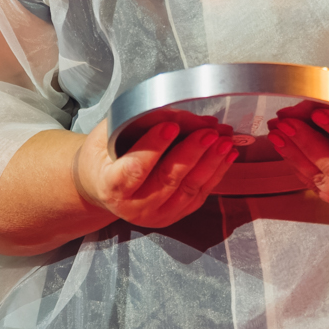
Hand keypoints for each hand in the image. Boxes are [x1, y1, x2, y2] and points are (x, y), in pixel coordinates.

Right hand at [73, 115, 241, 228]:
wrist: (101, 188)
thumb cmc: (103, 157)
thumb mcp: (107, 135)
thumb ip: (135, 123)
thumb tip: (177, 112)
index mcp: (111, 186)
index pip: (135, 168)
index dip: (154, 147)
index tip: (171, 126)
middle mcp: (133, 207)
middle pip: (168, 179)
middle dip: (191, 153)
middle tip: (208, 132)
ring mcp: (156, 215)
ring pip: (188, 189)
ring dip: (210, 163)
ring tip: (224, 141)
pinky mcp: (174, 216)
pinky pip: (199, 195)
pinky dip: (216, 174)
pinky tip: (226, 155)